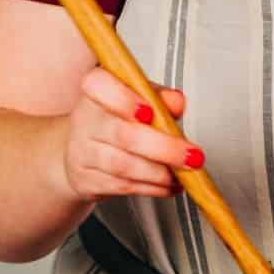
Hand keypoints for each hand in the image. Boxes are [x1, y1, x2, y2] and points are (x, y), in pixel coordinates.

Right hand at [59, 68, 201, 201]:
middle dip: (164, 148)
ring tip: (183, 172)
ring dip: (160, 173)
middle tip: (191, 155)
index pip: (99, 86)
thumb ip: (158, 97)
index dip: (124, 99)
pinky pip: (123, 186)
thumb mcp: (137, 99)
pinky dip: (152, 187)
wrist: (81, 151)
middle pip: (123, 134)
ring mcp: (82, 152)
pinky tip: (168, 184)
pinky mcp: (86, 180)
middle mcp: (84, 120)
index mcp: (95, 92)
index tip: (150, 112)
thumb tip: (176, 102)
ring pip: (124, 166)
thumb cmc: (114, 120)